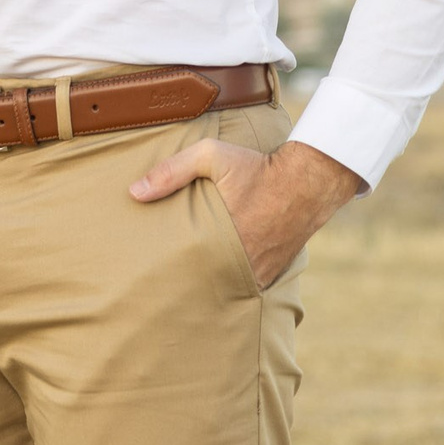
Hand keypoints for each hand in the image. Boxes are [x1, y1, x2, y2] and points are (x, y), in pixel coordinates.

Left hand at [129, 138, 363, 289]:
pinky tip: (219, 277)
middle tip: (163, 288)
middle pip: (205, 284)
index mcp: (223, 241)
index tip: (151, 276)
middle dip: (186, 284)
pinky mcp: (274, 272)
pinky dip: (234, 280)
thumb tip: (134, 192)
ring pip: (227, 286)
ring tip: (188, 286)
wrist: (309, 179)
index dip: (168, 275)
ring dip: (211, 284)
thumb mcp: (211, 156)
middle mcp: (243, 263)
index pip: (187, 270)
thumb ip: (172, 172)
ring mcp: (261, 272)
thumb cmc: (257, 167)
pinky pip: (248, 284)